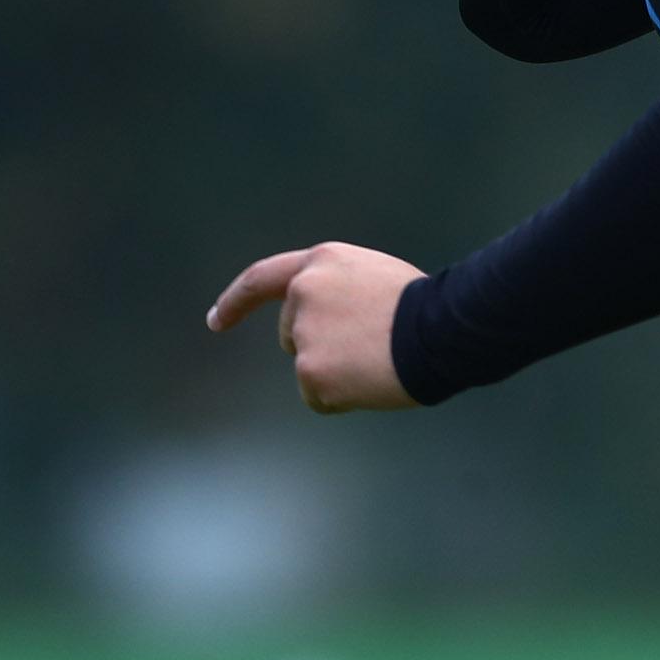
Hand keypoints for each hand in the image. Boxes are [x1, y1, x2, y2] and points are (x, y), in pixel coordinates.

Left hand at [207, 242, 424, 413]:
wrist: (442, 331)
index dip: (236, 302)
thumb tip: (322, 322)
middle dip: (318, 345)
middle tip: (369, 345)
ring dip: (336, 370)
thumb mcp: (372, 275)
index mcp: (320, 263)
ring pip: (308, 367)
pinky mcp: (311, 372)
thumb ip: (336, 288)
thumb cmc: (422, 305)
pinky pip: (319, 397)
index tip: (216, 322)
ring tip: (378, 359)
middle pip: (291, 334)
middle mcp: (303, 293)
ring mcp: (304, 334)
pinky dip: (343, 396)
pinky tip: (372, 380)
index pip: (261, 280)